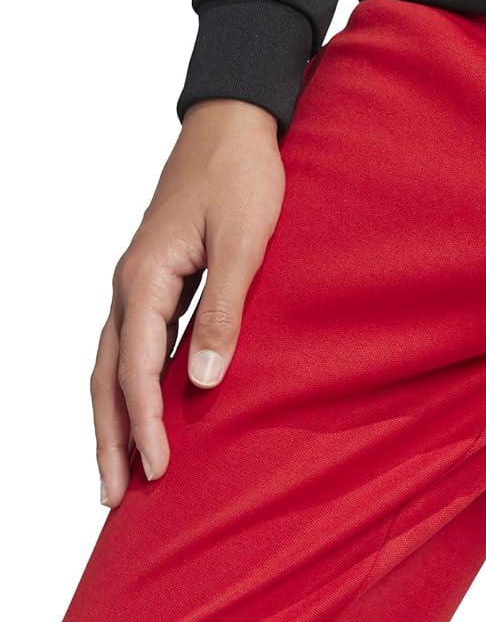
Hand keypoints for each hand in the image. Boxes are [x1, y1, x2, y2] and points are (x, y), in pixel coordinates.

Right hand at [93, 99, 284, 505]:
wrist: (234, 123)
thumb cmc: (244, 177)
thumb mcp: (244, 245)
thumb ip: (224, 312)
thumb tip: (202, 380)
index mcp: (145, 277)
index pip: (134, 367)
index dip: (144, 424)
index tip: (156, 471)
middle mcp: (129, 285)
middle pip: (104, 377)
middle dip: (108, 438)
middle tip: (113, 498)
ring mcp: (137, 284)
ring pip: (109, 365)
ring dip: (111, 420)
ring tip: (115, 473)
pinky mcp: (154, 282)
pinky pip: (127, 348)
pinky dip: (126, 388)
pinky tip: (139, 415)